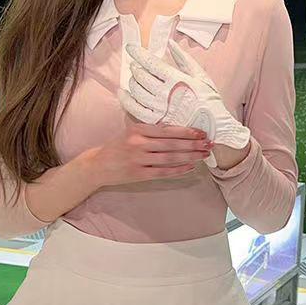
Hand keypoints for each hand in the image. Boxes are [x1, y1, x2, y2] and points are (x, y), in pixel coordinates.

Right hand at [86, 122, 212, 187]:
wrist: (97, 165)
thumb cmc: (116, 147)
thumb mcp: (130, 132)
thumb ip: (149, 131)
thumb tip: (177, 130)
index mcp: (137, 130)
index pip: (167, 130)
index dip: (186, 132)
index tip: (200, 132)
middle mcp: (139, 143)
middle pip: (172, 144)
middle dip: (193, 144)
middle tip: (208, 144)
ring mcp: (139, 160)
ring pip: (170, 158)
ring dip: (190, 156)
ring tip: (203, 155)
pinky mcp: (139, 174)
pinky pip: (163, 172)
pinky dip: (178, 170)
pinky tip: (190, 167)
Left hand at [116, 39, 249, 167]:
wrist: (214, 127)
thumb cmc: (209, 101)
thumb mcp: (200, 76)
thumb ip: (183, 59)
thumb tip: (171, 44)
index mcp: (176, 79)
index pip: (150, 63)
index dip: (138, 53)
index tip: (131, 48)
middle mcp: (165, 93)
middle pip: (141, 75)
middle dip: (136, 68)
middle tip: (137, 65)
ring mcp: (159, 107)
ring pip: (136, 90)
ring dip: (133, 81)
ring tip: (135, 78)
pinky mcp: (155, 121)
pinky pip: (134, 109)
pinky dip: (126, 100)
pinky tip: (123, 93)